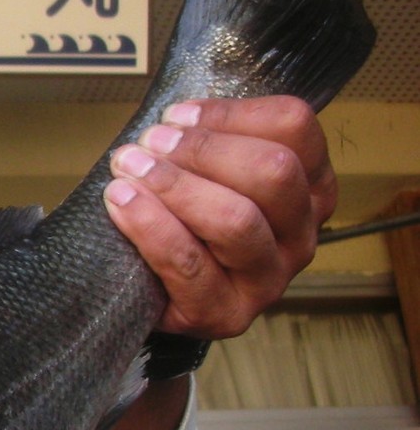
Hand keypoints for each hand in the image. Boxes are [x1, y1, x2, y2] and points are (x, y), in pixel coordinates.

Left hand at [104, 94, 335, 337]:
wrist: (155, 294)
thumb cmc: (183, 220)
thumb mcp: (207, 173)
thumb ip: (208, 141)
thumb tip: (175, 120)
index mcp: (310, 185)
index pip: (293, 127)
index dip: (230, 114)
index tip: (176, 116)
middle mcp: (301, 233)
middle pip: (273, 171)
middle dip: (202, 150)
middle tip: (149, 143)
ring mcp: (270, 279)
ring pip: (236, 220)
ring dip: (175, 186)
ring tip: (128, 169)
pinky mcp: (226, 315)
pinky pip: (190, 266)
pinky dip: (151, 227)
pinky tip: (120, 203)